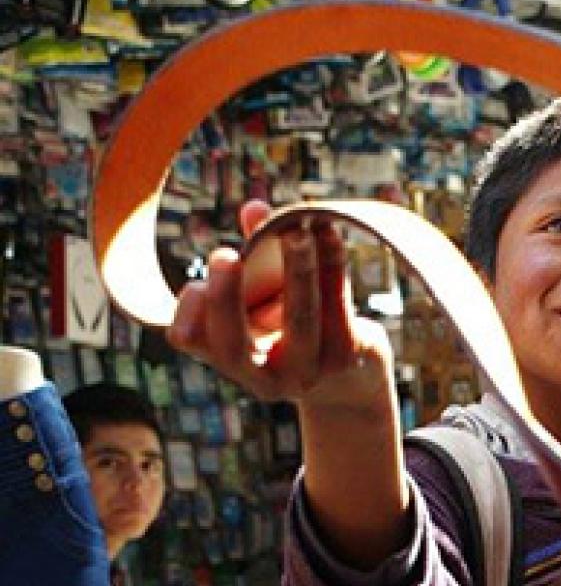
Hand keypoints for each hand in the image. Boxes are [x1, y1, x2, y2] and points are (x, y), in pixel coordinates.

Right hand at [168, 200, 393, 411]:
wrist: (348, 377)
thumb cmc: (293, 325)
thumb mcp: (265, 293)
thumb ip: (255, 252)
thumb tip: (254, 208)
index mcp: (227, 356)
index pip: (189, 338)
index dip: (188, 310)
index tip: (196, 282)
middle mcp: (260, 376)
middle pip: (233, 345)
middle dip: (226, 299)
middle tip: (225, 255)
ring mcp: (304, 372)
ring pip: (298, 321)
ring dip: (296, 270)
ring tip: (296, 231)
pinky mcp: (344, 359)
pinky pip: (338, 308)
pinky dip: (332, 266)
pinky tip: (329, 233)